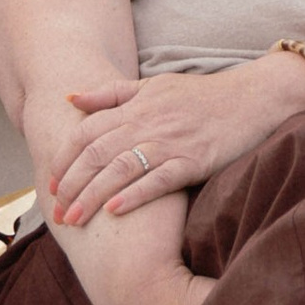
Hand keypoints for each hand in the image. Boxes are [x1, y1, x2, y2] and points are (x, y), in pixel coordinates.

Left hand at [49, 55, 304, 222]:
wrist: (254, 98)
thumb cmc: (203, 96)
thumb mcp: (154, 86)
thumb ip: (112, 94)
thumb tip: (71, 98)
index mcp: (136, 105)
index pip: (87, 131)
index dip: (65, 158)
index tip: (50, 184)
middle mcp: (148, 122)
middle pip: (97, 152)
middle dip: (72, 183)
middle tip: (56, 213)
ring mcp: (171, 141)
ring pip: (122, 167)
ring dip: (94, 194)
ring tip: (75, 219)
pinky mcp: (195, 159)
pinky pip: (159, 179)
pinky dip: (135, 194)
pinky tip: (116, 211)